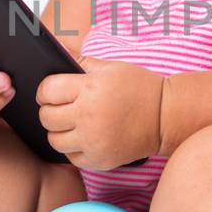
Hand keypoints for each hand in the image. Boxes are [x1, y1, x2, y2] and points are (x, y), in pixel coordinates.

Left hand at [36, 56, 165, 169]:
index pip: (47, 91)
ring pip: (54, 140)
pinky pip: (71, 156)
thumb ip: (79, 61)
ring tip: (73, 123)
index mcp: (91, 89)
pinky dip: (74, 147)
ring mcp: (94, 141)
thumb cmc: (138, 87)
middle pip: (47, 117)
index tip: (51, 91)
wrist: (166, 116)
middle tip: (63, 107)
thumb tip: (53, 52)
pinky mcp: (100, 159)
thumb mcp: (110, 67)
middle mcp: (90, 116)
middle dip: (50, 110)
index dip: (45, 90)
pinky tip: (86, 137)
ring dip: (59, 131)